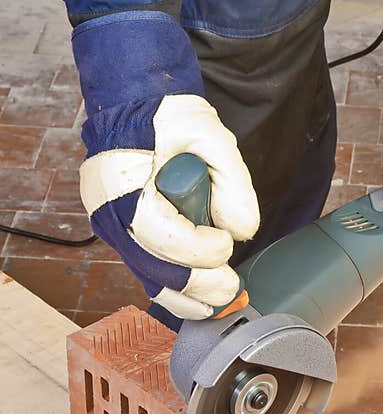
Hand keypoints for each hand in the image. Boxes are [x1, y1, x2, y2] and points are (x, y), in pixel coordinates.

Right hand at [73, 11, 258, 319]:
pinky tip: (204, 304)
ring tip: (225, 301)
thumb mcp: (210, 134)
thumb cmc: (167, 118)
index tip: (225, 243)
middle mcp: (108, 212)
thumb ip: (233, 180)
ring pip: (149, 278)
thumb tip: (243, 231)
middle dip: (197, 283)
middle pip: (151, 265)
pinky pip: (150, 273)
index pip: (155, 231)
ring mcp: (114, 229)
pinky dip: (178, 292)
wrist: (136, 109)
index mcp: (120, 182)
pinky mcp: (128, 238)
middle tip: (232, 287)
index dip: (194, 247)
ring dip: (189, 296)